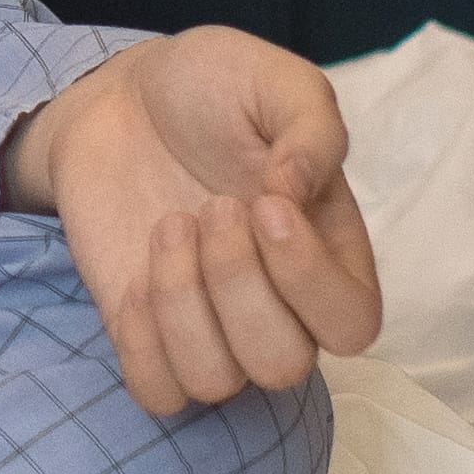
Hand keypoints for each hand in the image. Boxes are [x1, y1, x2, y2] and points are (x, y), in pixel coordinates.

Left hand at [0, 26, 386, 419]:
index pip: (353, 325)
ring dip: (184, 302)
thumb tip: (299, 191)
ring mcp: (210, 326)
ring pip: (216, 381)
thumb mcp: (275, 81)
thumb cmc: (212, 88)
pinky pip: (157, 392)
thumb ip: (312, 128)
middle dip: (238, 283)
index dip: (309, 280)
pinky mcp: (146, 334)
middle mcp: (279, 305)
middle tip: (213, 206)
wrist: (121, 95)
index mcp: (330, 252)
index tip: (265, 203)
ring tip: (170, 225)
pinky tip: (136, 275)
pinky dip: (142, 341)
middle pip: (284, 365)